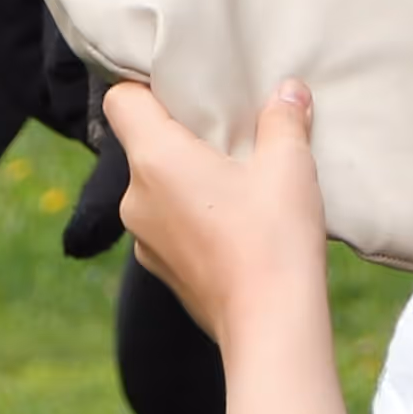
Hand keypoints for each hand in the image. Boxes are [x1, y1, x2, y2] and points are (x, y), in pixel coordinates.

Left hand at [104, 78, 324, 357]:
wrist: (271, 327)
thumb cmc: (275, 238)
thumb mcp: (289, 166)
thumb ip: (284, 119)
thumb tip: (289, 91)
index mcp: (155, 160)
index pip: (122, 101)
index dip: (146, 87)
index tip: (183, 89)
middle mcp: (136, 198)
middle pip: (143, 146)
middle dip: (181, 137)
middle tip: (227, 137)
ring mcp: (143, 241)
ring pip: (156, 190)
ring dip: (187, 182)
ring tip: (236, 186)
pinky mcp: (162, 272)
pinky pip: (167, 228)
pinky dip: (192, 219)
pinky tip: (234, 227)